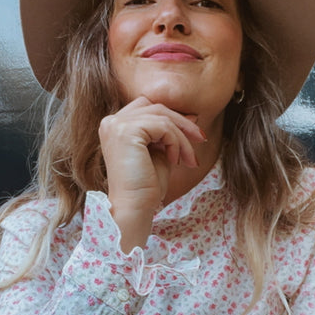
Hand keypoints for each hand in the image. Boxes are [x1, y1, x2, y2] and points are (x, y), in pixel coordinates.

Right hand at [98, 96, 205, 251]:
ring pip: (163, 117)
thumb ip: (170, 133)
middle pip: (156, 107)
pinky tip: (175, 161)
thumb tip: (191, 115)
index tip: (193, 132)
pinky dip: (175, 142)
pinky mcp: (126, 131)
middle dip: (182, 122)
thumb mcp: (161, 153)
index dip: (172, 116)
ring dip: (182, 137)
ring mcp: (116, 125)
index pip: (148, 107)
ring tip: (189, 159)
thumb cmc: (146, 186)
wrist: (134, 207)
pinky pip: (163, 127)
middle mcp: (111, 121)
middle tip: (202, 139)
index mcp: (115, 126)